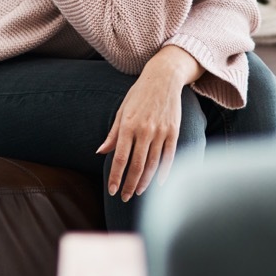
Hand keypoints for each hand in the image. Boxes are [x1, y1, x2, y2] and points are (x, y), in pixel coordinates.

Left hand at [97, 45, 204, 200]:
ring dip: (144, 182)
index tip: (112, 191)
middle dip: (129, 185)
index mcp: (128, 125)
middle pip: (136, 166)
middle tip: (124, 198)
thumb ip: (113, 133)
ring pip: (153, 165)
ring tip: (138, 192)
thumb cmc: (139, 94)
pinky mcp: (174, 132)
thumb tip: (101, 152)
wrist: (164, 77)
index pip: (120, 158)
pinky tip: (159, 182)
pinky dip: (164, 172)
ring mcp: (161, 132)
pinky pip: (169, 157)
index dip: (116, 177)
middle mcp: (144, 130)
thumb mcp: (122, 110)